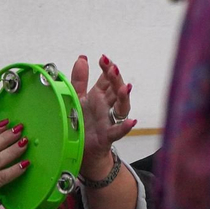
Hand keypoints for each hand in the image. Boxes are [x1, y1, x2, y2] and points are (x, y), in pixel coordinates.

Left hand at [72, 54, 135, 181]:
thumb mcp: (78, 98)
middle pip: (115, 90)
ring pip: (121, 108)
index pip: (106, 79)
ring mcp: (109, 121)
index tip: (104, 58)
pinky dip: (125, 127)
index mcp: (99, 96)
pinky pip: (118, 131)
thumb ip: (80, 79)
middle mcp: (106, 107)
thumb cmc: (82, 123)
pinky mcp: (107, 136)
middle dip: (115, 78)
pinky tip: (132, 121)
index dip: (106, 68)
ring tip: (124, 88)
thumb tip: (82, 58)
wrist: (81, 150)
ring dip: (123, 98)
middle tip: (113, 67)